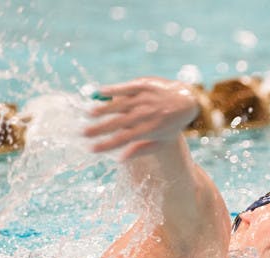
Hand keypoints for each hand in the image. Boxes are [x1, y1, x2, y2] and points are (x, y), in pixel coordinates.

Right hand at [84, 77, 198, 159]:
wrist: (187, 100)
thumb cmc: (171, 125)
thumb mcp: (161, 142)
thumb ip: (140, 150)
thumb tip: (119, 160)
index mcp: (150, 130)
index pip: (124, 139)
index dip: (107, 144)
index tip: (92, 149)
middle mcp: (147, 114)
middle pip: (119, 123)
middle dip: (99, 129)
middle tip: (83, 134)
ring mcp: (146, 98)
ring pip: (121, 105)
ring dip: (104, 109)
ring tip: (88, 114)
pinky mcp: (145, 85)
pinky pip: (127, 88)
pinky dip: (114, 90)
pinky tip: (99, 92)